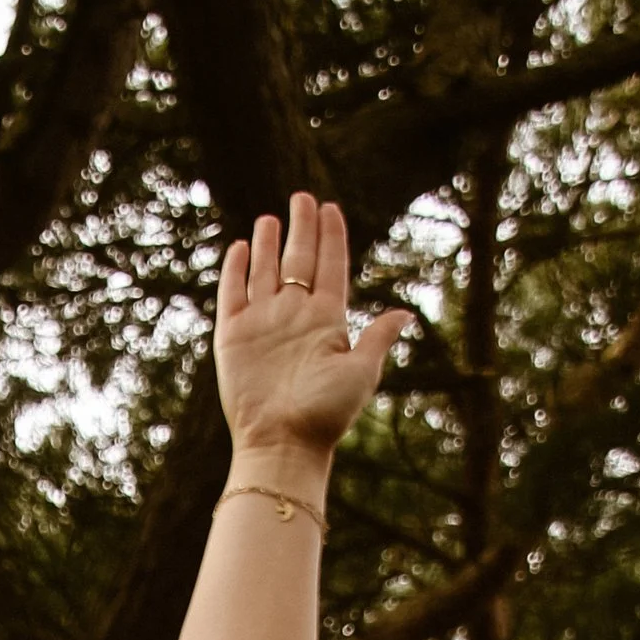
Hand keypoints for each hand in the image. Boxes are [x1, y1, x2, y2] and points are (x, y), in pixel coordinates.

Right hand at [214, 194, 406, 461]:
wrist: (282, 443)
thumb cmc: (326, 414)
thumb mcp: (361, 371)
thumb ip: (378, 337)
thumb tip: (406, 312)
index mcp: (327, 320)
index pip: (330, 266)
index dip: (332, 236)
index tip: (331, 208)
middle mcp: (294, 316)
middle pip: (298, 259)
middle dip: (301, 228)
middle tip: (302, 197)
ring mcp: (262, 324)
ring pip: (265, 271)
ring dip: (267, 244)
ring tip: (270, 218)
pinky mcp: (233, 336)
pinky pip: (233, 294)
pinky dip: (235, 270)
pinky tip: (238, 247)